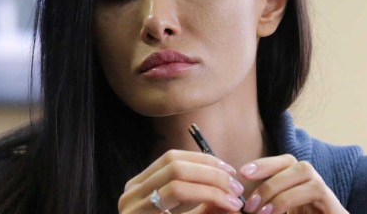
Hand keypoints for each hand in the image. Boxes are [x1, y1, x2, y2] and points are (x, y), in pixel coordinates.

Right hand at [119, 149, 245, 213]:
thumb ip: (204, 205)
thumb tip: (231, 187)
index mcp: (139, 188)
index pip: (172, 158)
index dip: (205, 160)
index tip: (230, 171)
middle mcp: (130, 193)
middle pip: (175, 164)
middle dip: (211, 172)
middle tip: (236, 186)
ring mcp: (131, 207)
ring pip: (177, 178)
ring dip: (213, 185)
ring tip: (234, 199)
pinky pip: (177, 195)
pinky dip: (207, 196)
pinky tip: (227, 207)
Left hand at [239, 154, 347, 213]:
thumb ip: (263, 206)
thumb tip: (244, 202)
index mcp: (300, 185)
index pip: (285, 162)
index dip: (265, 163)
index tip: (243, 173)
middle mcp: (315, 184)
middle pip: (294, 163)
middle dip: (268, 179)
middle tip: (250, 204)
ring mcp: (328, 195)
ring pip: (305, 172)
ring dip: (278, 189)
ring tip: (261, 212)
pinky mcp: (337, 206)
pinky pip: (316, 190)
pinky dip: (289, 198)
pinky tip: (273, 212)